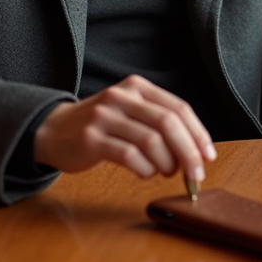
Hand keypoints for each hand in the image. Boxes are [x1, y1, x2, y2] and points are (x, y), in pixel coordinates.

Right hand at [32, 74, 216, 179]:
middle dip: (188, 152)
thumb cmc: (102, 126)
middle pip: (168, 123)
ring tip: (165, 172)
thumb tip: (197, 151)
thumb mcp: (131, 112)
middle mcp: (122, 96)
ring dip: (167, 163)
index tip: (208, 156)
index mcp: (137, 87)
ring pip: (151, 141)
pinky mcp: (91, 139)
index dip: (198, 134)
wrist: (53, 130)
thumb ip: (160, 123)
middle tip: (195, 174)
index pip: (179, 108)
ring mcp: (104, 116)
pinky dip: (145, 169)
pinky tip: (145, 173)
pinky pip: (129, 156)